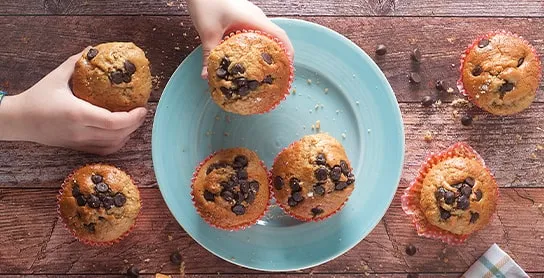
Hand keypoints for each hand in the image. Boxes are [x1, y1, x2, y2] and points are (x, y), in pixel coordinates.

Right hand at [1, 51, 146, 154]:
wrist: (19, 121)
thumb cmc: (37, 97)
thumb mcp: (57, 76)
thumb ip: (77, 62)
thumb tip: (94, 49)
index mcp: (78, 114)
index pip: (114, 121)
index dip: (132, 117)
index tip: (142, 108)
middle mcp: (81, 132)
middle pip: (118, 134)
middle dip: (135, 124)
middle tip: (142, 111)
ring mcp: (80, 143)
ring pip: (114, 144)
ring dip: (128, 134)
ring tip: (134, 120)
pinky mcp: (78, 148)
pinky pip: (104, 150)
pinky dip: (117, 143)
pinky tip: (122, 132)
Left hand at [187, 0, 294, 78]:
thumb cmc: (206, 2)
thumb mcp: (208, 32)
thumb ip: (210, 55)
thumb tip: (207, 76)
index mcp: (254, 20)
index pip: (280, 36)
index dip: (288, 52)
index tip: (288, 68)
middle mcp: (256, 17)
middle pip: (276, 37)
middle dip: (278, 55)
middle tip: (275, 73)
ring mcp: (250, 15)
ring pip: (265, 35)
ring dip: (267, 50)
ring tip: (263, 68)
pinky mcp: (243, 16)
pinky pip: (255, 32)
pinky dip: (256, 44)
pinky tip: (247, 55)